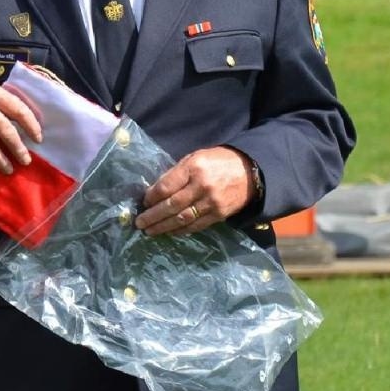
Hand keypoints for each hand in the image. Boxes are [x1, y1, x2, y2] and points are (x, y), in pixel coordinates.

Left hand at [135, 147, 254, 236]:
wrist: (250, 171)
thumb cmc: (217, 161)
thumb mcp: (194, 158)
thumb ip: (176, 173)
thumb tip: (154, 191)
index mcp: (193, 168)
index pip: (167, 186)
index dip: (152, 197)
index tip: (143, 202)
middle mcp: (202, 186)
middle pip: (172, 205)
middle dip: (153, 216)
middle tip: (139, 223)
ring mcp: (211, 202)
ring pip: (182, 218)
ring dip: (164, 227)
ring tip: (150, 231)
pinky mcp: (219, 215)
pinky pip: (196, 225)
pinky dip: (181, 230)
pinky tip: (170, 232)